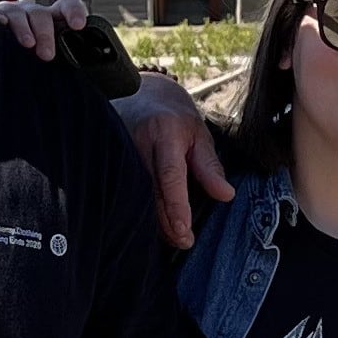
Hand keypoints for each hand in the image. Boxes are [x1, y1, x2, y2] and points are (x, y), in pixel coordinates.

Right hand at [0, 0, 89, 57]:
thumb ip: (61, 57)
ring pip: (19, 15)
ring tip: (28, 44)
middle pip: (41, 15)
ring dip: (24, 29)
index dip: (74, 12)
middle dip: (45, 33)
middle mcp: (31, 14)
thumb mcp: (45, 55)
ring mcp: (10, 13)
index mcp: (50, 19)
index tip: (78, 25)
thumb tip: (82, 81)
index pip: (66, 6)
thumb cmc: (28, 57)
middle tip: (47, 55)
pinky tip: (0, 25)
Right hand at [119, 73, 232, 248]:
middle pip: (150, 191)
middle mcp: (138, 142)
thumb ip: (210, 166)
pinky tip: (152, 223)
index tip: (184, 230)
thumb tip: (225, 195)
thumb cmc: (176, 118)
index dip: (176, 205)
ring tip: (173, 237)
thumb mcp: (200, 135)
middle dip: (167, 222)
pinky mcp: (112, 161)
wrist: (145, 96)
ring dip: (153, 220)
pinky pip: (126, 191)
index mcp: (164, 132)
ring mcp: (120, 152)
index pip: (170, 175)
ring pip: (135, 195)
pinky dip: (140, 210)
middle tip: (184, 241)